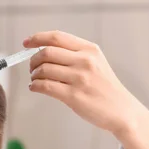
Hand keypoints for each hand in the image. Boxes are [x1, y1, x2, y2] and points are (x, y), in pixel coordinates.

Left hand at [25, 30, 148, 148]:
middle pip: (47, 52)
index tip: (26, 43)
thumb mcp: (96, 62)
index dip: (37, 38)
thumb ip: (74, 54)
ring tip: (35, 79)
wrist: (122, 111)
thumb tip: (44, 51)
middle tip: (32, 68)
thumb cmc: (105, 88)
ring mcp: (79, 79)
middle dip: (33, 60)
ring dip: (34, 75)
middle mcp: (84, 61)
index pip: (56, 37)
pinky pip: (45, 86)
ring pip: (43, 70)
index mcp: (89, 49)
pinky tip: (35, 87)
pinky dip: (35, 86)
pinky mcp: (73, 96)